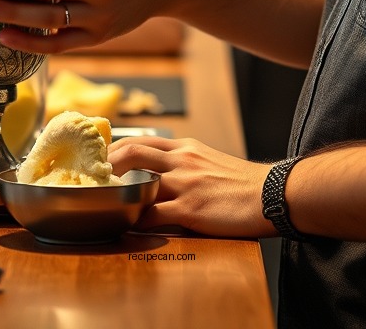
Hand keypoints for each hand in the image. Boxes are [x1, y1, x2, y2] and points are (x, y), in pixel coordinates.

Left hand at [108, 136, 271, 238]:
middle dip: (107, 163)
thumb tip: (160, 174)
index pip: (142, 139)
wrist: (272, 193)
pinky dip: (135, 220)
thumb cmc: (243, 182)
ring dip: (116, 192)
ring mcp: (185, 184)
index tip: (101, 159)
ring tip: (101, 201)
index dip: (117, 148)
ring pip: (138, 180)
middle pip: (132, 151)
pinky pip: (153, 215)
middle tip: (92, 178)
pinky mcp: (191, 209)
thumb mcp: (210, 160)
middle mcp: (182, 160)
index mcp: (186, 147)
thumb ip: (185, 162)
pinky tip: (126, 226)